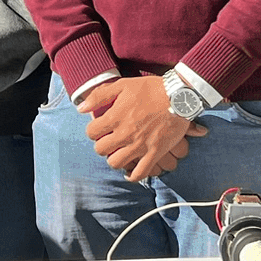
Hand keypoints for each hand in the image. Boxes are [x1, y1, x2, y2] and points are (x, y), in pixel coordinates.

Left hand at [78, 75, 206, 180]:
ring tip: (118, 153)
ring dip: (114, 159)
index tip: (99, 129)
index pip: (91, 132)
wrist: (180, 96)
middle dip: (101, 145)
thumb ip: (99, 95)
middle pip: (101, 149)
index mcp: (116, 117)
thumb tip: (80, 108)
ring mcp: (140, 145)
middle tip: (108, 141)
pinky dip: (132, 176)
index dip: (92, 130)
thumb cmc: (151, 88)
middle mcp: (126, 133)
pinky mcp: (155, 153)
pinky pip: (140, 173)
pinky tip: (129, 172)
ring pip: (116, 163)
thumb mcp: (122, 85)